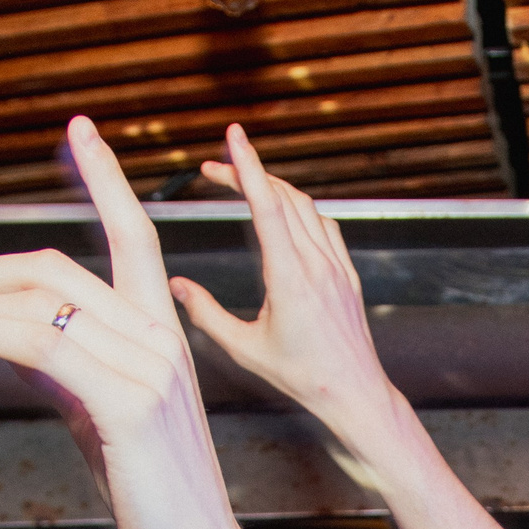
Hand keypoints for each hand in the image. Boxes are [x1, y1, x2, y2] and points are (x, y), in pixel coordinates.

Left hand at [0, 115, 271, 528]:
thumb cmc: (153, 495)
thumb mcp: (98, 416)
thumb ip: (61, 367)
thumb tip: (2, 336)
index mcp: (163, 334)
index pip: (135, 236)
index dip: (106, 177)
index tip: (79, 129)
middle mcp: (162, 339)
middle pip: (62, 265)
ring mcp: (151, 368)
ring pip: (43, 301)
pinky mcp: (130, 405)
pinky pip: (42, 344)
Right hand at [174, 126, 399, 445]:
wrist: (354, 393)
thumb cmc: (301, 378)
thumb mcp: (244, 349)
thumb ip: (205, 315)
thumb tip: (175, 286)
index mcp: (290, 278)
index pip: (267, 207)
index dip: (248, 167)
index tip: (234, 135)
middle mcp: (317, 264)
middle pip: (283, 197)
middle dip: (248, 173)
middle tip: (214, 167)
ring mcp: (336, 267)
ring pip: (306, 207)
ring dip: (274, 187)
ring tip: (244, 183)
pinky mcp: (347, 274)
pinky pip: (325, 226)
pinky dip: (301, 208)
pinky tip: (286, 212)